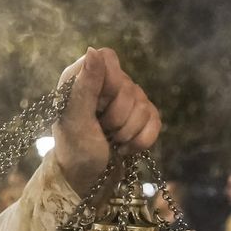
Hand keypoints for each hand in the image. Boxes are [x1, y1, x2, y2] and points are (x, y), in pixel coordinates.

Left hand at [52, 47, 161, 195]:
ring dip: (127, 133)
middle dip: (117, 118)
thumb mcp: (75, 120)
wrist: (87, 180)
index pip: (108, 58)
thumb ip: (84, 86)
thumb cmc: (74, 150)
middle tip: (101, 131)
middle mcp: (106, 84)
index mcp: (82, 77)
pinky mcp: (144, 118)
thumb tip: (93, 50)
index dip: (108, 83)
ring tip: (110, 141)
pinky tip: (124, 148)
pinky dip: (141, 141)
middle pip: (130, 86)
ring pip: (145, 106)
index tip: (97, 106)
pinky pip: (156, 122)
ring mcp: (128, 100)